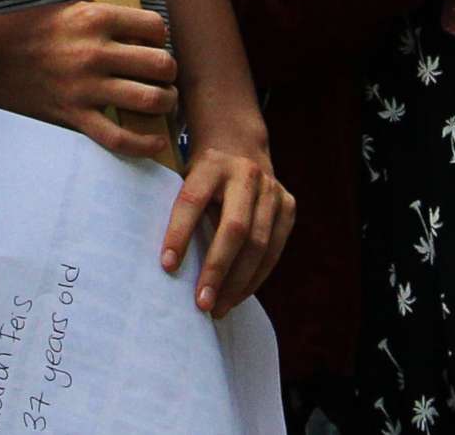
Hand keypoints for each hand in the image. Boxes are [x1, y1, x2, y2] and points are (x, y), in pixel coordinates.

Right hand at [0, 2, 177, 157]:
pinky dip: (146, 144)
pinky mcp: (75, 116)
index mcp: (93, 19)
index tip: (151, 44)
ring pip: (152, 100)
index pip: (155, 27)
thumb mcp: (68, 11)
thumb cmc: (28, 32)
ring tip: (160, 101)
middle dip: (168, 71)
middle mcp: (94, 52)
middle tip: (160, 76)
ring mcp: (86, 88)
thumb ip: (106, 22)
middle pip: (162, 64)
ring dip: (165, 103)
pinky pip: (121, 138)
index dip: (159, 37)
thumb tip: (144, 38)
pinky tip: (155, 140)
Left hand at [159, 116, 291, 318]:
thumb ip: (179, 210)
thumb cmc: (201, 175)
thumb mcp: (184, 177)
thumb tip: (166, 265)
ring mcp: (272, 190)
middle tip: (201, 302)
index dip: (179, 234)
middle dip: (217, 269)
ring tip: (218, 308)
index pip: (192, 202)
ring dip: (238, 283)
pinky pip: (274, 251)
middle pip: (235, 228)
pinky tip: (237, 295)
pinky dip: (256, 277)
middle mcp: (246, 174)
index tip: (166, 265)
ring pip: (259, 244)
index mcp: (211, 163)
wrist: (239, 147)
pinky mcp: (289, 206)